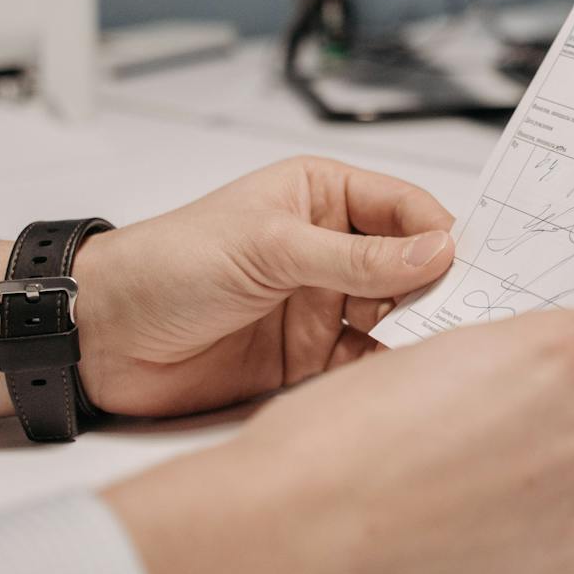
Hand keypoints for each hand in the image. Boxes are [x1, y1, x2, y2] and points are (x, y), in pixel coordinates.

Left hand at [73, 156, 456, 417]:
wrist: (101, 336)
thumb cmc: (168, 264)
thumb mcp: (269, 248)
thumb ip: (355, 257)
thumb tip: (434, 251)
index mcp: (323, 197)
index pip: (406, 208)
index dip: (440, 233)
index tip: (472, 262)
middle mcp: (330, 248)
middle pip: (409, 266)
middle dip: (437, 286)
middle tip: (467, 310)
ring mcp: (321, 303)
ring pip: (393, 316)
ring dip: (414, 331)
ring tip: (433, 347)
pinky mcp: (307, 358)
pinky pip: (363, 363)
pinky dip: (384, 371)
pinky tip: (398, 377)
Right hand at [103, 309, 573, 573]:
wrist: (297, 532)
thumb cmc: (336, 446)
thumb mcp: (433, 358)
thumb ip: (506, 360)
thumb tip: (525, 372)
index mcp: (556, 355)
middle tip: (554, 417)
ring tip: (527, 474)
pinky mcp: (559, 568)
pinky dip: (563, 528)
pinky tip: (509, 521)